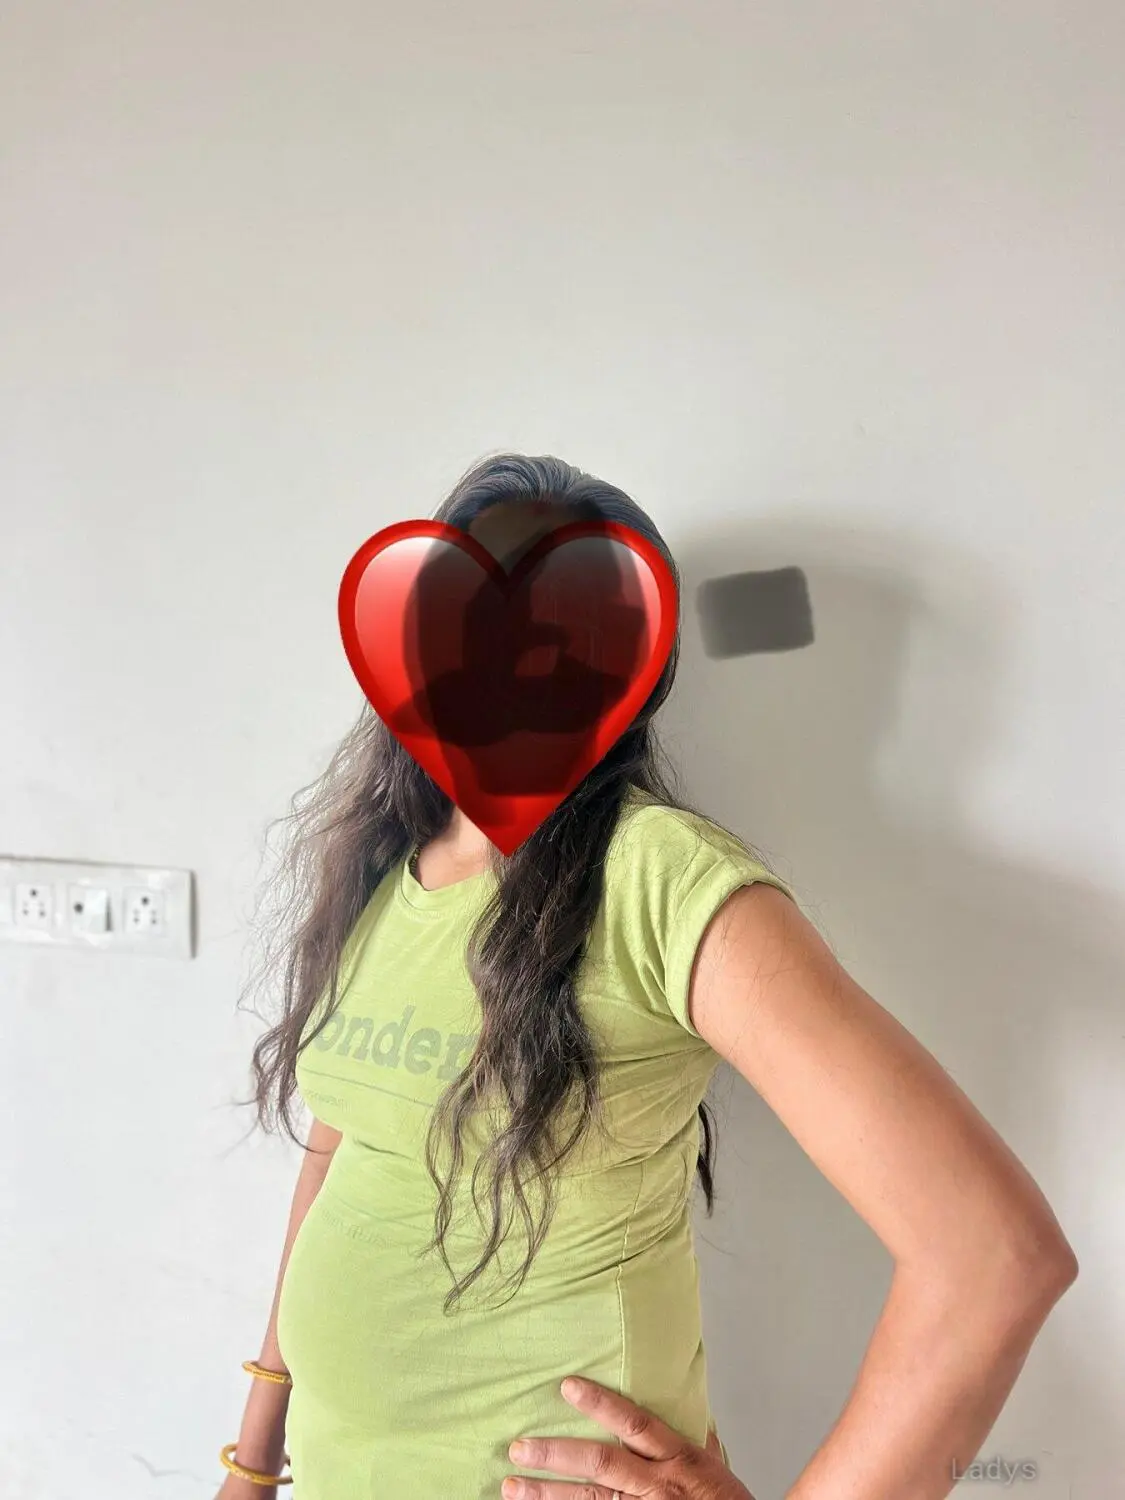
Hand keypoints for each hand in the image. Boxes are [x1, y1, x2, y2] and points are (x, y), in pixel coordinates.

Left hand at [502, 1375, 756, 1498]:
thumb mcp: (714, 1463)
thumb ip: (694, 1434)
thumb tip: (682, 1399)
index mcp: (679, 1459)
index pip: (635, 1424)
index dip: (601, 1404)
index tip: (567, 1386)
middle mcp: (658, 1485)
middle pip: (601, 1465)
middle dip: (556, 1455)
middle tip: (518, 1447)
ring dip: (546, 1494)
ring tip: (512, 1485)